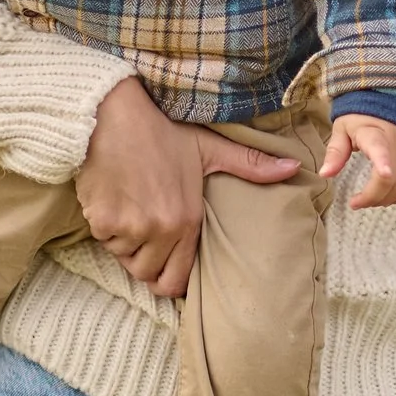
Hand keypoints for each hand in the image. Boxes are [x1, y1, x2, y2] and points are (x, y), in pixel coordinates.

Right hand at [74, 77, 303, 296]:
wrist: (114, 115)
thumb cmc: (162, 132)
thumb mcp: (210, 148)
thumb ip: (250, 164)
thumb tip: (293, 168)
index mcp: (188, 219)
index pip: (177, 281)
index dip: (172, 278)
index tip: (168, 263)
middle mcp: (161, 228)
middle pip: (148, 276)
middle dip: (146, 263)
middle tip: (147, 236)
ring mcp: (130, 228)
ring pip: (125, 260)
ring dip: (126, 245)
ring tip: (133, 211)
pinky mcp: (102, 222)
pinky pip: (104, 243)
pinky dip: (107, 230)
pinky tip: (115, 201)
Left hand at [323, 114, 395, 207]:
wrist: (390, 98)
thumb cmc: (362, 115)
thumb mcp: (343, 128)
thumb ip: (336, 151)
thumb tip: (325, 174)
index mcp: (375, 133)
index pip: (381, 148)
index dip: (385, 162)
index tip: (384, 174)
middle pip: (391, 177)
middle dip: (373, 196)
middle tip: (355, 203)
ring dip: (386, 199)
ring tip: (369, 200)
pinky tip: (385, 197)